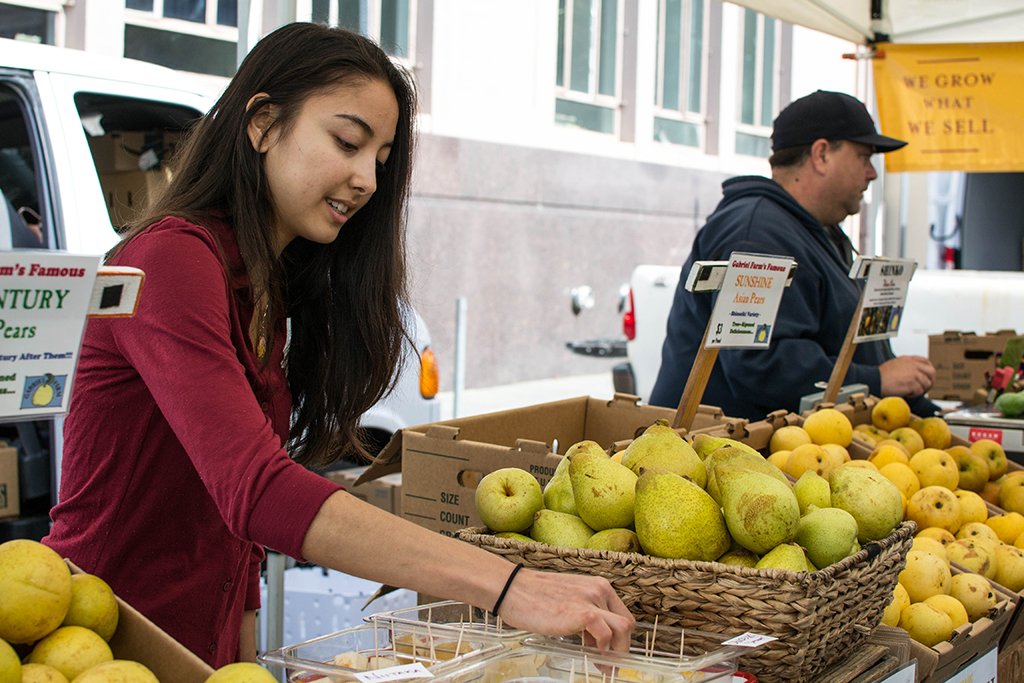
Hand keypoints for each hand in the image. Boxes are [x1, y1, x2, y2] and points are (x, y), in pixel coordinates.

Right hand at [495, 568, 634, 651]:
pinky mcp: (584, 613)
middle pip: (627, 623)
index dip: (619, 637)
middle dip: (621, 648)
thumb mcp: (567, 600)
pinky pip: (606, 636)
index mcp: (597, 585)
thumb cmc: (533, 597)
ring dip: (617, 652)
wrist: (513, 589)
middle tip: (609, 664)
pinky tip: (591, 656)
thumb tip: (595, 641)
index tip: (610, 653)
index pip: (621, 614)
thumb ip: (584, 614)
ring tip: (603, 665)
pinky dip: (603, 650)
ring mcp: (592, 600)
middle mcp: (599, 590)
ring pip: (623, 629)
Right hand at [879, 355, 934, 397]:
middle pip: (931, 372)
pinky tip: (906, 393)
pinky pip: (920, 391)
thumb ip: (906, 366)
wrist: (875, 380)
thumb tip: (914, 373)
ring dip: (920, 389)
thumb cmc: (881, 375)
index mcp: (908, 359)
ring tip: (910, 391)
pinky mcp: (913, 383)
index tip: (927, 377)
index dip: (928, 370)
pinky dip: (914, 394)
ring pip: (926, 383)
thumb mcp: (895, 364)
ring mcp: (914, 373)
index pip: (926, 361)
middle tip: (925, 387)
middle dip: (930, 381)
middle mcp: (913, 365)